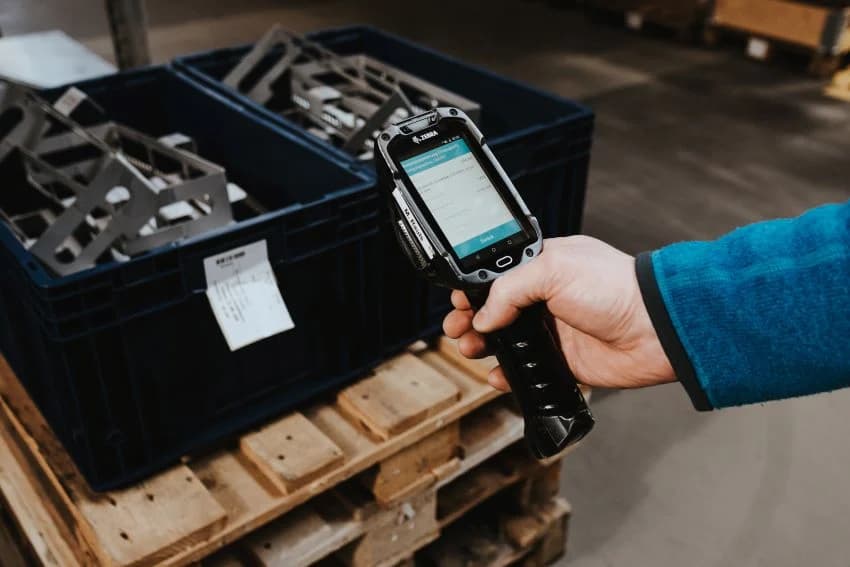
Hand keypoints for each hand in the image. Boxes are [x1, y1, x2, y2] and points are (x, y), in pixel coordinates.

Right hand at [443, 236, 675, 391]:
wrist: (655, 329)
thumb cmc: (614, 288)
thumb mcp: (553, 270)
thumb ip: (509, 289)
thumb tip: (484, 315)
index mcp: (544, 266)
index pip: (498, 277)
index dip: (474, 290)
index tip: (458, 302)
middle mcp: (547, 297)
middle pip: (496, 311)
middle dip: (471, 320)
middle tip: (457, 328)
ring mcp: (555, 330)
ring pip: (508, 342)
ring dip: (483, 347)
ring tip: (471, 350)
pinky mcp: (565, 361)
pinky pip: (528, 371)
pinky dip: (509, 375)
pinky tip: (498, 375)